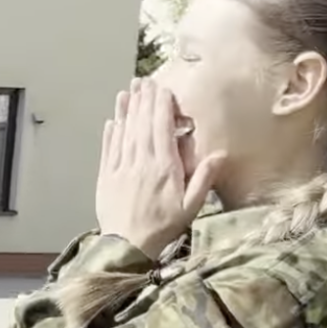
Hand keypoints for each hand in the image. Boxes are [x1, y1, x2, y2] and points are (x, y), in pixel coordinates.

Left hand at [95, 77, 225, 257]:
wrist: (127, 246)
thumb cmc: (164, 227)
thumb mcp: (192, 206)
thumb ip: (204, 178)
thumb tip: (219, 153)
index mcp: (164, 168)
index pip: (161, 130)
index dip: (160, 107)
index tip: (162, 89)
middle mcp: (140, 164)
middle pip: (141, 126)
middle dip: (142, 101)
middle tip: (143, 81)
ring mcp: (121, 170)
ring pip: (123, 134)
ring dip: (125, 111)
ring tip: (127, 92)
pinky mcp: (106, 178)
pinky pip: (109, 150)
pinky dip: (110, 134)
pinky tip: (112, 120)